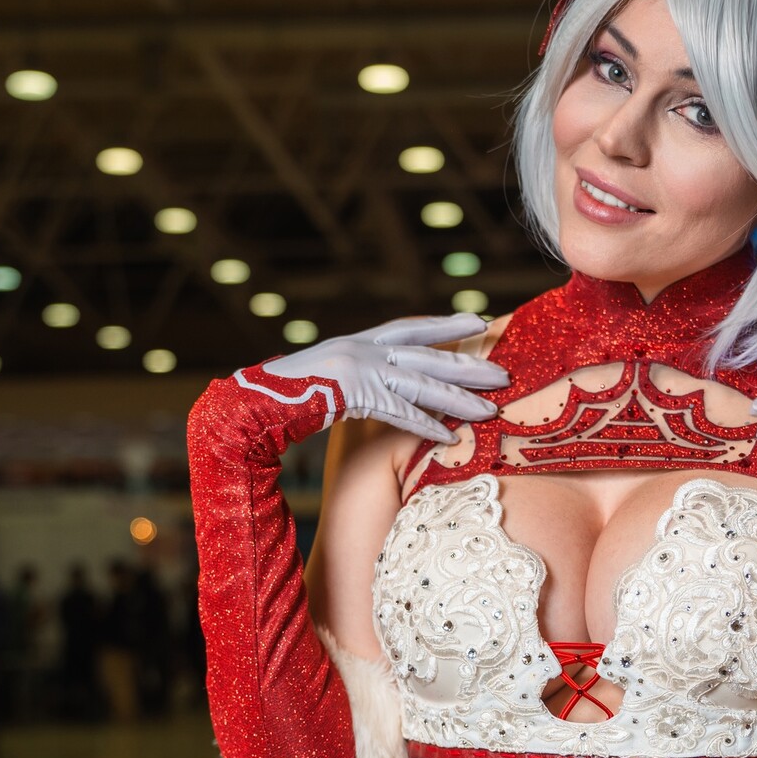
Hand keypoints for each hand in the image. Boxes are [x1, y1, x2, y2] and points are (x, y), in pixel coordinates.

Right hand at [250, 312, 507, 443]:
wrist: (252, 401)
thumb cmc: (286, 395)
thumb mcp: (328, 376)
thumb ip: (360, 377)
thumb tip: (387, 386)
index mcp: (357, 340)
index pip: (411, 329)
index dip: (446, 325)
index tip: (479, 321)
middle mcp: (362, 350)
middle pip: (427, 356)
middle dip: (467, 365)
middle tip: (504, 373)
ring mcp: (359, 371)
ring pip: (420, 385)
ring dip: (458, 399)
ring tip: (490, 409)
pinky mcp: (353, 396)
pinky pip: (398, 413)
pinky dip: (425, 425)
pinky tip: (450, 436)